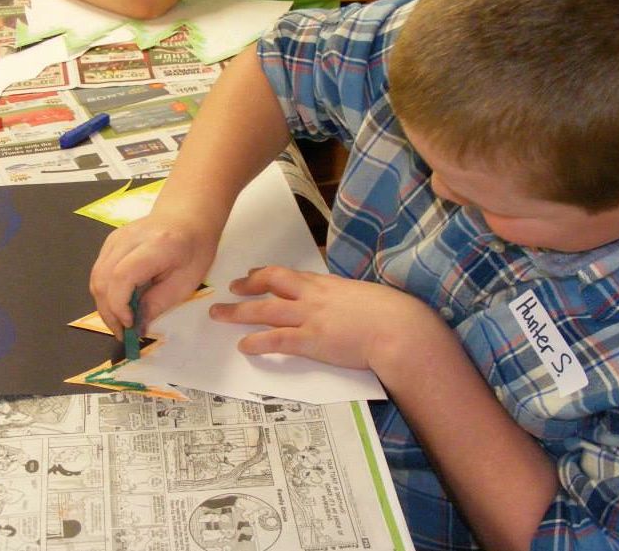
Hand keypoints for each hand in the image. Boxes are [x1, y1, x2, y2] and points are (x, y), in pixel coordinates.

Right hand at [89, 211, 219, 338]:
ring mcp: (116, 238)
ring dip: (104, 304)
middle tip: (123, 333)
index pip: (122, 276)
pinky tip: (119, 304)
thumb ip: (158, 303)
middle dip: (108, 311)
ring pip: (96, 276)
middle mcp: (129, 238)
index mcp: (156, 246)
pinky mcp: (110, 242)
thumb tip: (136, 326)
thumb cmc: (194, 249)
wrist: (187, 217)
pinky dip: (105, 292)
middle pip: (103, 277)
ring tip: (120, 322)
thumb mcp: (186, 282)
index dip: (119, 304)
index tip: (130, 325)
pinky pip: (99, 270)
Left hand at [210, 266, 455, 370]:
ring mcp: (310, 317)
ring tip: (219, 314)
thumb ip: (347, 300)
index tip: (253, 272)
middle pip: (271, 282)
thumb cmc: (391, 316)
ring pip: (264, 310)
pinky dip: (257, 342)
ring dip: (238, 312)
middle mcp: (314, 296)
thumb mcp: (365, 299)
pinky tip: (244, 346)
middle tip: (230, 288)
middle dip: (247, 284)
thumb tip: (344, 306)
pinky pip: (276, 339)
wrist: (400, 329)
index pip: (290, 274)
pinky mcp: (312, 340)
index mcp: (327, 285)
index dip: (268, 273)